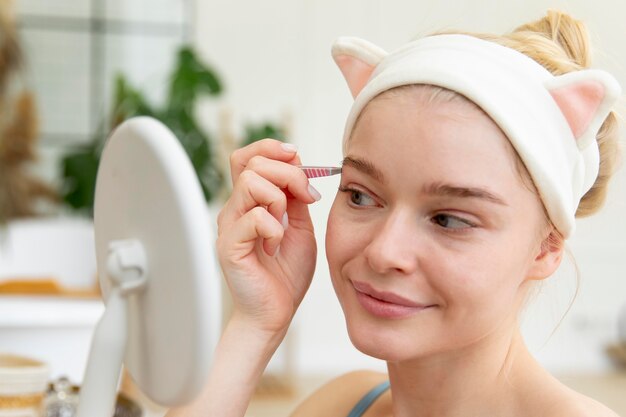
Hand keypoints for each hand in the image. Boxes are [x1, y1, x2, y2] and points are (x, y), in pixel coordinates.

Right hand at [216, 139, 318, 333]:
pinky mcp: (229, 245)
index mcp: (251, 201)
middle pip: (251, 163)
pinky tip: (275, 246)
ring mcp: (229, 226)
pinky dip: (274, 228)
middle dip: (288, 173)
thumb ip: (295, 196)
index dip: (273, 149)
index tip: (299, 161)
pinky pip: (254, 217)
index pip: (248, 156)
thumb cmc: (286, 272)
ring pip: (250, 182)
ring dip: (278, 199)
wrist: (276, 311)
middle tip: (305, 199)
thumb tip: (297, 164)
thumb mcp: (300, 225)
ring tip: (284, 226)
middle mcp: (235, 209)